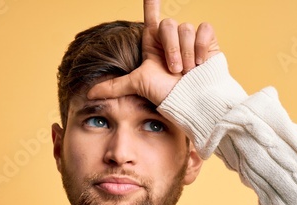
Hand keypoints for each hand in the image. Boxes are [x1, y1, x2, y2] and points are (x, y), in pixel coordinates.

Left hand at [86, 0, 220, 105]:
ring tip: (188, 72)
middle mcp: (172, 40)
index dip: (151, 3)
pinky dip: (200, 48)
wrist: (191, 102)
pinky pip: (203, 30)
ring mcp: (190, 40)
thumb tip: (89, 93)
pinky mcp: (207, 41)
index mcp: (154, 44)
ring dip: (186, 53)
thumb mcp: (138, 85)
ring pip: (185, 29)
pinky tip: (200, 63)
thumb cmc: (167, 94)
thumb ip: (115, 86)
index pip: (151, 16)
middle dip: (171, 50)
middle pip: (168, 24)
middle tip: (175, 71)